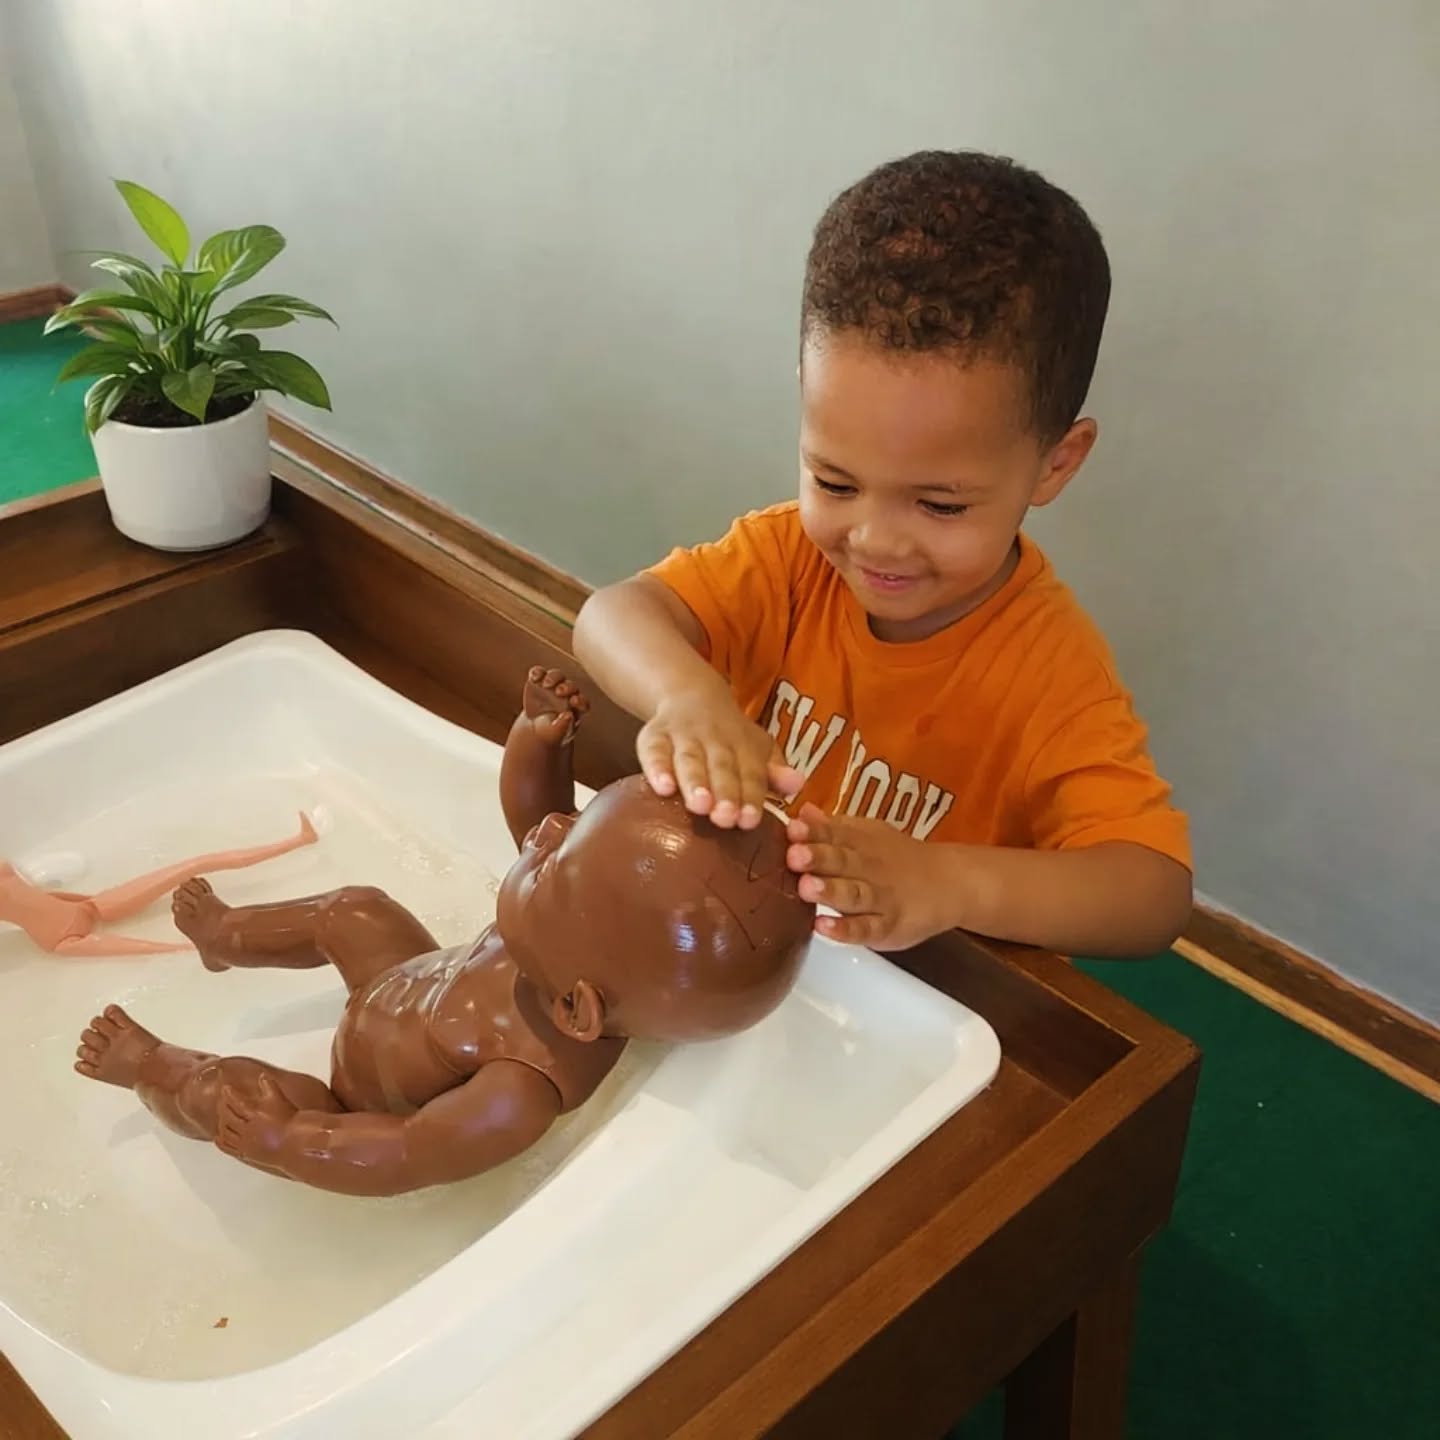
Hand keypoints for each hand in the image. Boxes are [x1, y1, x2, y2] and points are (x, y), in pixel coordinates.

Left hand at [216, 1072, 296, 1171]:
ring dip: (221, 1123)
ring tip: (221, 1117)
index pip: (235, 1100)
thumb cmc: (289, 1120)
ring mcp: (245, 1141)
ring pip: (225, 1131)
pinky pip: (228, 1148)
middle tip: (221, 1101)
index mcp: (254, 1112)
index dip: (229, 1093)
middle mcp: (247, 1127)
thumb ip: (269, 1086)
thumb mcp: (279, 1098)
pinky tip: (218, 1137)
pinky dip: (220, 1142)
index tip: (226, 1089)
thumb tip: (262, 1077)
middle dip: (222, 1107)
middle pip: (227, 1115)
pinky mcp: (246, 1153)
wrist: (295, 1142)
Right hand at [522, 666, 588, 746]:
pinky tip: (534, 677)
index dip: (580, 701)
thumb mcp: (556, 733)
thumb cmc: (551, 733)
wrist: (536, 728)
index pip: (583, 702)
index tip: (573, 701)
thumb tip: (569, 715)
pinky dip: (537, 672)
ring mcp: (553, 686)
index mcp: (576, 707)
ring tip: (547, 684)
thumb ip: (563, 726)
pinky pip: (539, 673)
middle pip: (571, 686)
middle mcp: (567, 694)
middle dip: (567, 687)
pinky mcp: (538, 682)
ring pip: (557, 676)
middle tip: (559, 691)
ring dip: (553, 677)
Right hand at [638, 688, 800, 828]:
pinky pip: (653, 751)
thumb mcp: (757, 749)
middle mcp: (714, 739)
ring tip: (698, 805)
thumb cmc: (729, 738)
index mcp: (743, 746)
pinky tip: (662, 789)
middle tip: (725, 817)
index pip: (751, 773)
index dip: (750, 796)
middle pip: (720, 767)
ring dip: (694, 781)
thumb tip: (797, 785)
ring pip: (689, 759)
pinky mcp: (653, 735)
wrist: (689, 694)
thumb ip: (774, 772)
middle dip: (724, 792)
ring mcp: (683, 736)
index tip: (749, 820)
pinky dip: (656, 769)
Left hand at [785, 804, 954, 949]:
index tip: (792, 828)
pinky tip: (824, 926)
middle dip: (818, 858)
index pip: (834, 834)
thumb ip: (831, 828)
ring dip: (830, 891)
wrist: (950, 882)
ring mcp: (879, 899)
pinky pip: (865, 930)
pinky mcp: (887, 928)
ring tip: (806, 887)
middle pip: (842, 862)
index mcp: (859, 843)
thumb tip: (801, 812)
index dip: (813, 832)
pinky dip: (845, 930)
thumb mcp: (865, 835)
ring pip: (853, 895)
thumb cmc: (896, 859)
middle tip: (795, 855)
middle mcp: (868, 869)